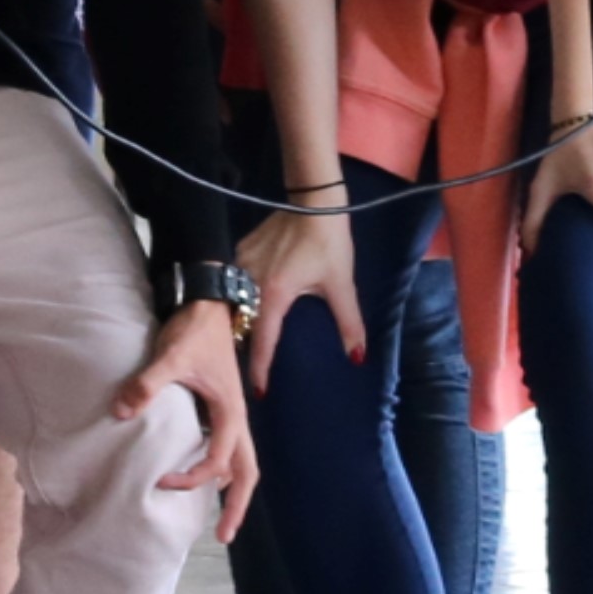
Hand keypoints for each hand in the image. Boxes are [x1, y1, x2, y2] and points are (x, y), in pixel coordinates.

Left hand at [112, 305, 257, 540]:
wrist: (206, 301)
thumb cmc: (193, 330)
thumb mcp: (171, 356)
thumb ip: (147, 384)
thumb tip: (120, 412)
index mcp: (230, 412)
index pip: (217, 461)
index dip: (192, 477)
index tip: (162, 480)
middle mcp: (236, 417)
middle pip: (247, 472)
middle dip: (238, 506)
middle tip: (223, 536)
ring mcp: (231, 413)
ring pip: (241, 461)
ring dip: (233, 489)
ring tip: (222, 518)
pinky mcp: (221, 406)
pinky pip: (228, 448)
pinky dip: (221, 468)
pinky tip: (206, 477)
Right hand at [239, 208, 359, 392]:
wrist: (314, 200)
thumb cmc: (330, 244)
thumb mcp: (341, 284)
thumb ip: (348, 323)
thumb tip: (358, 357)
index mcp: (275, 294)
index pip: (263, 340)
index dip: (260, 369)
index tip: (257, 393)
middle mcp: (251, 281)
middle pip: (242, 324)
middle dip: (245, 347)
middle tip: (250, 368)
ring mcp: (241, 263)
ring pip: (234, 302)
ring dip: (240, 321)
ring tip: (244, 341)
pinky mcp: (240, 250)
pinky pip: (235, 281)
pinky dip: (239, 296)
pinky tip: (246, 304)